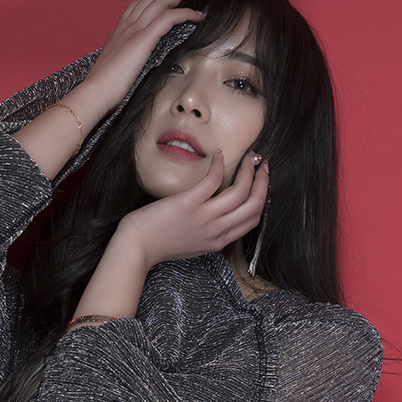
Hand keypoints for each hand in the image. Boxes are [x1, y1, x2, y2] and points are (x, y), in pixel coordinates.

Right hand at [77, 0, 203, 109]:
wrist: (96, 91)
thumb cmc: (106, 87)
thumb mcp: (120, 66)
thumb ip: (131, 58)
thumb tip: (145, 63)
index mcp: (120, 30)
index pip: (141, 4)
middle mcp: (126, 24)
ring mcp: (133, 29)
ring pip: (160, 0)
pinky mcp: (142, 38)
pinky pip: (168, 17)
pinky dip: (185, 12)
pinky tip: (198, 15)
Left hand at [115, 151, 270, 266]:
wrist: (138, 246)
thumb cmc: (160, 243)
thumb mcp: (194, 245)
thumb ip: (210, 233)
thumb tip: (218, 215)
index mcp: (219, 241)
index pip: (253, 220)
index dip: (262, 198)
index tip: (261, 184)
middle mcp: (217, 230)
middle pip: (254, 205)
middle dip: (263, 182)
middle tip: (263, 165)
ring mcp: (204, 217)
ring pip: (240, 192)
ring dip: (248, 171)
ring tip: (248, 158)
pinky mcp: (189, 203)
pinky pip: (213, 180)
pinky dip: (218, 165)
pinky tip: (217, 155)